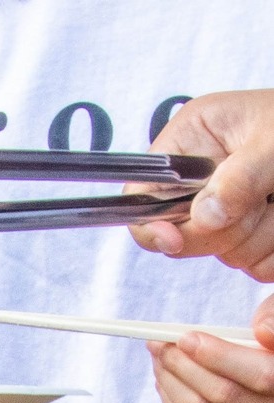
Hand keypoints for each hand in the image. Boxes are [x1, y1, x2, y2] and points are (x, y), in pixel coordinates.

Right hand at [133, 89, 273, 280]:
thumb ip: (238, 177)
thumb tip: (204, 216)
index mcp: (193, 139)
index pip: (141, 196)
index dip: (152, 224)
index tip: (176, 239)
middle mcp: (202, 176)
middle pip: (182, 234)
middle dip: (227, 227)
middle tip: (263, 200)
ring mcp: (226, 207)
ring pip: (223, 252)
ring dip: (262, 235)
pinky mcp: (250, 231)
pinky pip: (253, 262)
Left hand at [148, 295, 273, 402]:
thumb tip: (262, 332)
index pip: (261, 376)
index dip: (218, 356)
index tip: (185, 338)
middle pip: (223, 396)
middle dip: (183, 367)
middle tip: (158, 344)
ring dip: (171, 384)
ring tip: (158, 358)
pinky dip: (173, 402)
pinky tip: (165, 380)